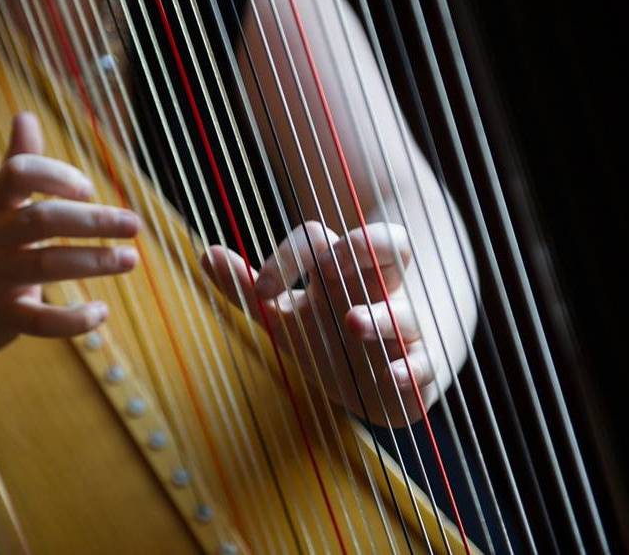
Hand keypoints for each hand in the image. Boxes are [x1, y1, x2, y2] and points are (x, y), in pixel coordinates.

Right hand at [0, 112, 140, 355]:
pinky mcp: (2, 318)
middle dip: (93, 220)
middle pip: (42, 220)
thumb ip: (18, 163)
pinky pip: (40, 321)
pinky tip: (102, 312)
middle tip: (134, 224)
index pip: (17, 174)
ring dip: (95, 261)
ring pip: (47, 266)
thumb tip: (25, 114)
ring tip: (130, 259)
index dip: (55, 174)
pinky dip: (74, 320)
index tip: (87, 187)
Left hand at [202, 220, 433, 426]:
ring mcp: (403, 327)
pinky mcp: (419, 366)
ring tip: (353, 323)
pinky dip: (411, 367)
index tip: (262, 288)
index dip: (291, 254)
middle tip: (326, 263)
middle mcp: (380, 290)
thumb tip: (205, 253)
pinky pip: (424, 362)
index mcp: (345, 270)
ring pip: (403, 311)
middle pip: (389, 245)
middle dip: (361, 247)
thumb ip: (246, 288)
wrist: (373, 388)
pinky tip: (392, 374)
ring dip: (379, 317)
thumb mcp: (283, 314)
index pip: (323, 240)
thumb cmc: (326, 339)